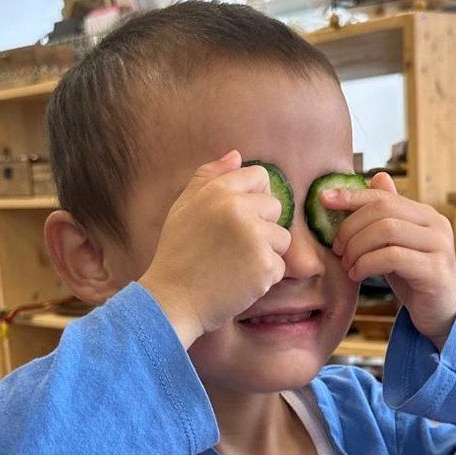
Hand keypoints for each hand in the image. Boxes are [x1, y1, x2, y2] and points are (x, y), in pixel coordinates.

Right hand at [139, 152, 289, 346]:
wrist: (172, 299)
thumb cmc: (177, 253)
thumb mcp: (184, 207)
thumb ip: (209, 177)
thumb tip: (237, 155)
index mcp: (218, 191)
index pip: (259, 176)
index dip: (254, 196)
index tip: (240, 218)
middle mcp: (238, 209)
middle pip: (275, 207)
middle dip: (262, 226)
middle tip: (233, 246)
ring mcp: (254, 238)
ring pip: (283, 238)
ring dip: (266, 253)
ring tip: (236, 264)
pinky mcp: (265, 266)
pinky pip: (280, 266)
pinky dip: (264, 277)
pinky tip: (240, 281)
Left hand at [327, 172, 455, 348]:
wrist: (441, 313)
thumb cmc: (415, 277)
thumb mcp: (397, 244)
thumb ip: (388, 215)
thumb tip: (377, 177)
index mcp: (426, 214)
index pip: (384, 196)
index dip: (352, 196)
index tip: (324, 199)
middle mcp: (437, 225)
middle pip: (383, 211)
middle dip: (351, 228)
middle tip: (338, 249)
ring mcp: (439, 247)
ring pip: (386, 231)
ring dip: (358, 248)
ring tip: (348, 265)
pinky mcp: (435, 271)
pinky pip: (393, 257)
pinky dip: (368, 264)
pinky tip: (358, 275)